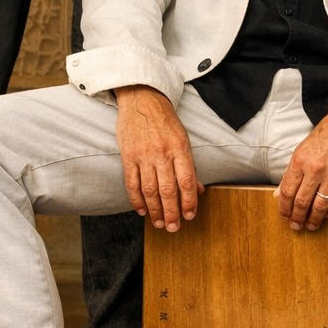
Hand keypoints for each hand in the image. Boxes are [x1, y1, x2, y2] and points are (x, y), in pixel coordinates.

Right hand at [114, 85, 202, 231]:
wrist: (141, 99)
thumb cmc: (165, 120)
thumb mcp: (183, 138)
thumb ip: (189, 165)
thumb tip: (199, 190)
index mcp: (180, 148)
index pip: (187, 181)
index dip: (189, 202)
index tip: (189, 216)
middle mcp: (162, 153)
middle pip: (168, 189)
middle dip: (171, 212)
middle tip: (173, 228)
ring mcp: (144, 155)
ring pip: (150, 190)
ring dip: (155, 210)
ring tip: (158, 223)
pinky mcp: (128, 156)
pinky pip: (132, 183)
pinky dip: (136, 199)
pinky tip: (142, 210)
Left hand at [277, 101, 327, 231]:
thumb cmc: (326, 134)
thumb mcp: (302, 149)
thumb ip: (291, 173)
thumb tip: (279, 195)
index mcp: (300, 160)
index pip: (287, 192)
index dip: (284, 208)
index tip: (284, 216)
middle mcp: (315, 168)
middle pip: (302, 202)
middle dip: (297, 218)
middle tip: (296, 226)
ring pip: (320, 207)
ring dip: (314, 220)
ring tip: (311, 225)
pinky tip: (327, 215)